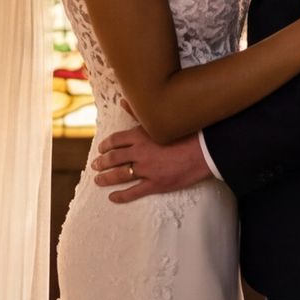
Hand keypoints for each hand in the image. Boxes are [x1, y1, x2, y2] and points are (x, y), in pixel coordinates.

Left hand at [93, 124, 211, 202]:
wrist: (205, 150)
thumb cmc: (186, 131)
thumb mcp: (162, 119)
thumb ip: (140, 113)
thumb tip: (124, 102)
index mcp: (140, 135)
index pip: (116, 140)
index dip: (106, 145)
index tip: (101, 149)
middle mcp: (140, 152)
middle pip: (114, 158)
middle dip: (102, 162)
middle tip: (95, 165)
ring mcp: (147, 170)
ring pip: (120, 175)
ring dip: (106, 178)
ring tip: (98, 180)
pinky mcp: (156, 184)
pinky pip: (134, 192)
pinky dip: (121, 196)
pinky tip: (112, 197)